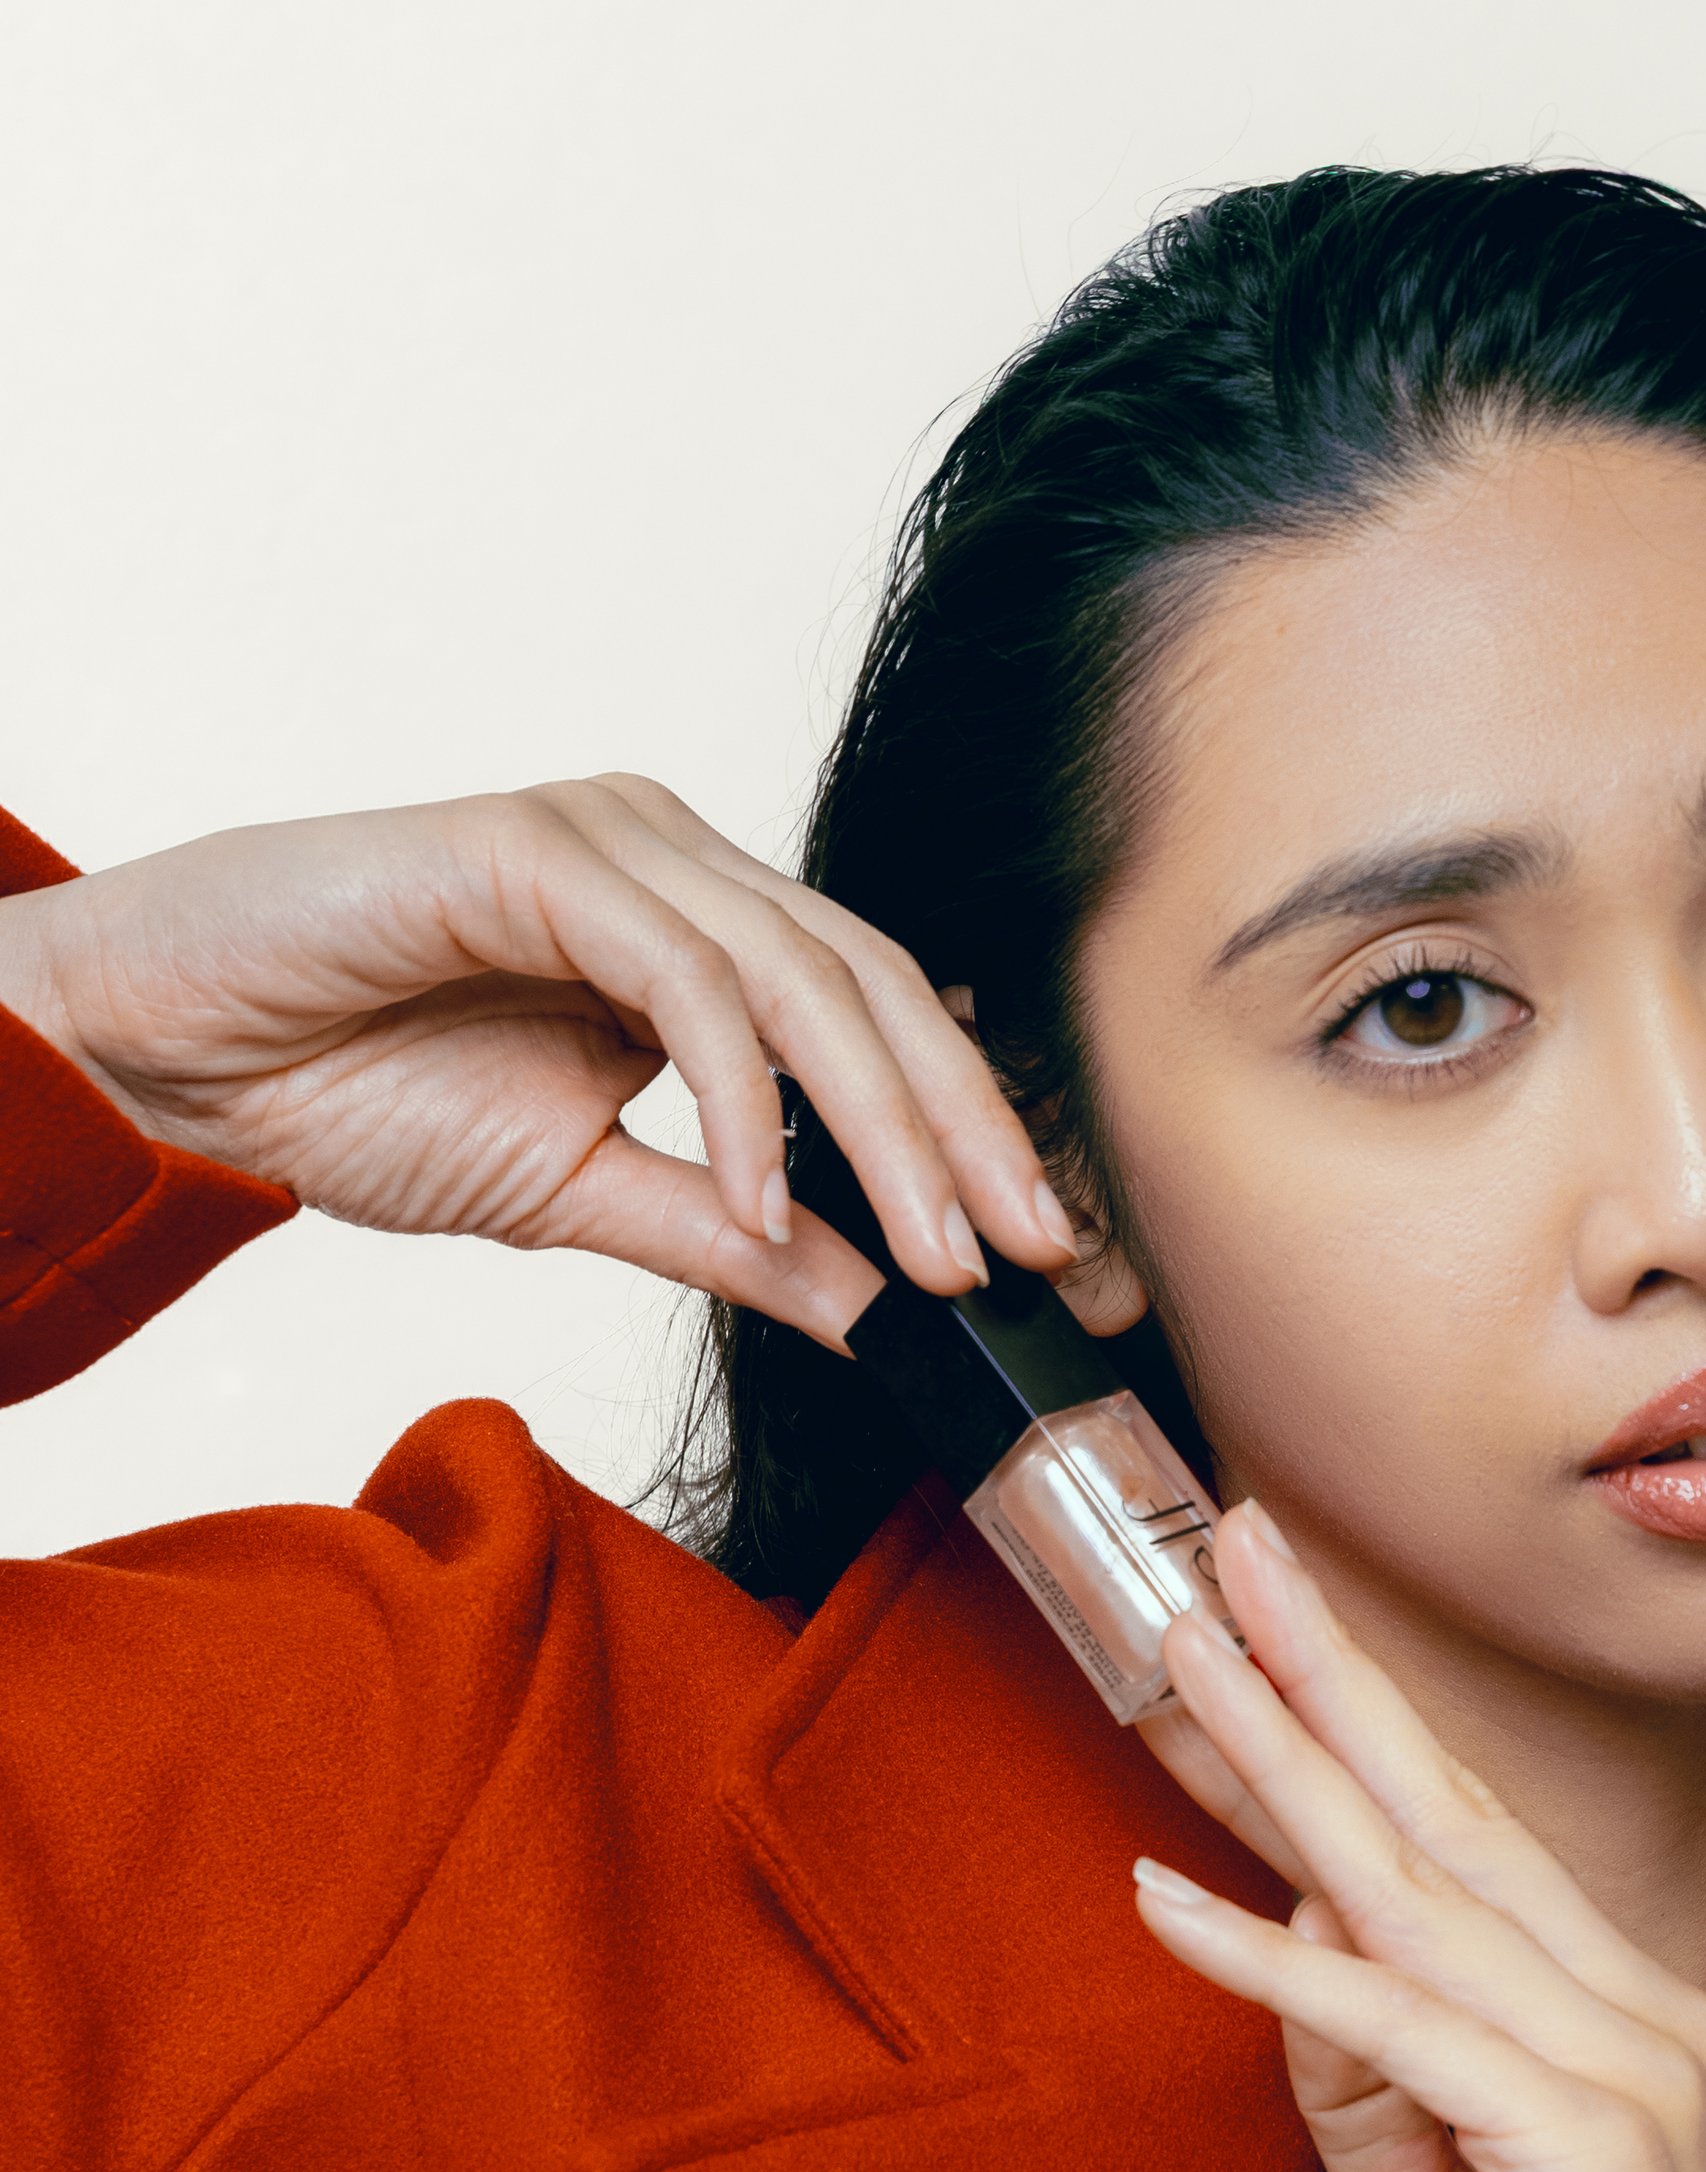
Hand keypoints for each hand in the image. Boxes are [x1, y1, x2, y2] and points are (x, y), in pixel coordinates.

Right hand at [0, 776, 1076, 1337]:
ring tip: (938, 1258)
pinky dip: (742, 1102)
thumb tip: (872, 1305)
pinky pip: (686, 979)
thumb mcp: (581, 1196)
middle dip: (966, 1132)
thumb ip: (728, 1236)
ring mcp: (611, 840)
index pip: (879, 1019)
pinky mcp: (539, 848)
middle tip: (1032, 1256)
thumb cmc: (349, 1089)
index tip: (1041, 1251)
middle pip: (874, 990)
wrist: (172, 1053)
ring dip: (885, 1130)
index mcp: (699, 930)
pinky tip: (768, 1201)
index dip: (968, 1127)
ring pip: (804, 980)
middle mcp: (673, 862)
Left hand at [1131, 1504, 1705, 2171]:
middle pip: (1446, 1813)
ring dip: (1282, 1765)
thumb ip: (1370, 2076)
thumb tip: (1293, 1934)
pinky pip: (1395, 2025)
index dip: (1349, 1729)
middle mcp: (1639, 2014)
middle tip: (1229, 1550)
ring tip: (1186, 1656)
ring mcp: (1625, 2070)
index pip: (1455, 1844)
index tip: (1255, 1637)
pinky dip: (1275, 1963)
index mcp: (1619, 2020)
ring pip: (1415, 1886)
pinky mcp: (1585, 2146)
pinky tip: (1171, 1895)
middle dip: (1327, 1674)